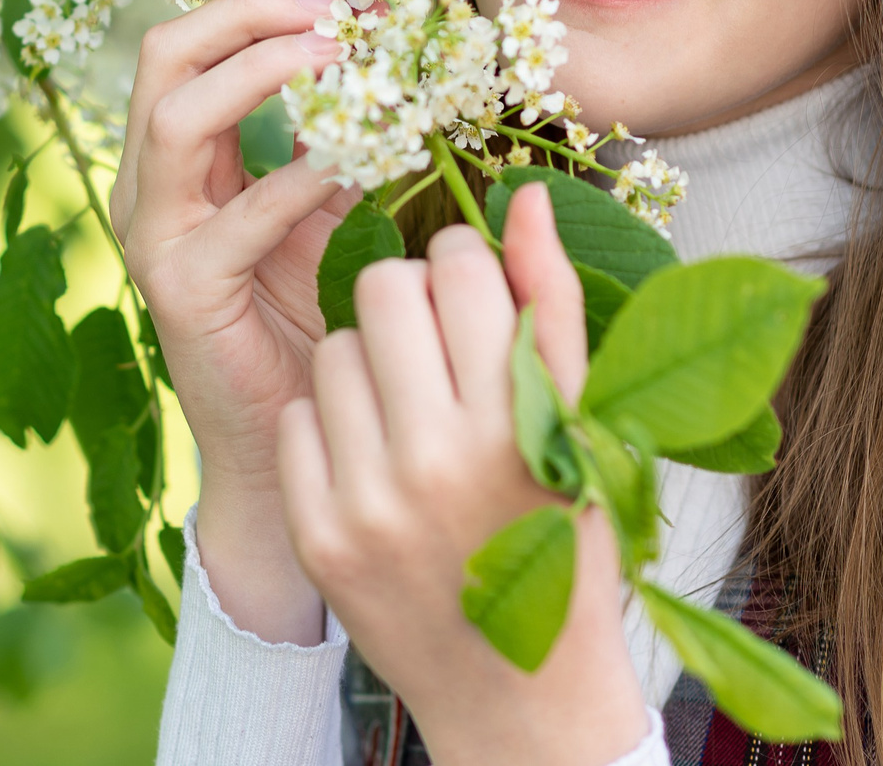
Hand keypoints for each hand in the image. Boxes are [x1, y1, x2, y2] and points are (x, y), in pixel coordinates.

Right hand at [113, 0, 353, 641]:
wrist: (297, 443)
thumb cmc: (316, 318)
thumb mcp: (332, 206)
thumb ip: (342, 133)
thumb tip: (396, 48)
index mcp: (180, 153)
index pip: (206, 35)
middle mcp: (149, 182)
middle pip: (170, 51)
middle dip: (256, 9)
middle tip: (343, 1)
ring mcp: (154, 235)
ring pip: (175, 114)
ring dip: (261, 68)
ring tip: (341, 52)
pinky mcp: (180, 292)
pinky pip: (231, 217)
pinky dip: (293, 175)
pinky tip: (354, 155)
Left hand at [280, 186, 650, 765]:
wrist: (520, 693)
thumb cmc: (563, 535)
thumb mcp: (582, 420)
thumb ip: (550, 300)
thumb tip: (526, 189)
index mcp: (518, 421)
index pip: (460, 265)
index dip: (467, 266)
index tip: (479, 299)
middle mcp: (438, 458)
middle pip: (383, 287)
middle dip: (409, 297)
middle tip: (435, 343)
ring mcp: (369, 502)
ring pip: (334, 346)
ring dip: (369, 360)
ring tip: (408, 409)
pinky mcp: (320, 536)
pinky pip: (299, 417)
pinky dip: (332, 425)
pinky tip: (374, 459)